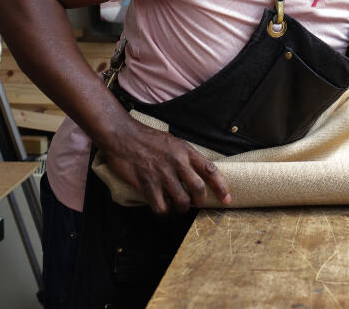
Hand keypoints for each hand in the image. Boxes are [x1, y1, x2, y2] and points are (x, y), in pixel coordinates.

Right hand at [96, 117, 230, 214]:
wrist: (122, 136)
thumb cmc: (147, 138)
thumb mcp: (172, 142)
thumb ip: (185, 156)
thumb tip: (197, 173)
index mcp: (185, 150)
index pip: (210, 170)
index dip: (221, 186)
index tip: (226, 199)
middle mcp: (176, 162)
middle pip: (198, 189)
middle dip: (200, 201)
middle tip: (196, 204)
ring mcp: (161, 174)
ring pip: (181, 201)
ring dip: (182, 208)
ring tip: (177, 206)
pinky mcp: (147, 183)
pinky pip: (161, 207)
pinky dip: (165, 212)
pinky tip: (163, 207)